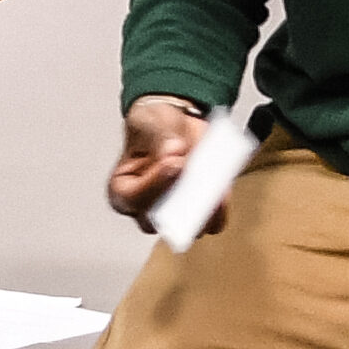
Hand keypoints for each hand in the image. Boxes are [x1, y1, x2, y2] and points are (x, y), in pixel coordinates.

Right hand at [105, 97, 214, 227]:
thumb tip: (174, 151)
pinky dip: (221, 207)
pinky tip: (225, 189)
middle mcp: (145, 210)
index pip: (134, 198)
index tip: (174, 163)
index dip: (154, 184)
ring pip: (192, 226)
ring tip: (216, 187)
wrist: (177, 128)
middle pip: (163, 221)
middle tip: (198, 181)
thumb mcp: (151, 122)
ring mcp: (174, 217)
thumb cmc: (154, 129)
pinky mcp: (199, 214)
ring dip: (206, 208)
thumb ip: (160, 137)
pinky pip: (213, 221)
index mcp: (122, 189)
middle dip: (182, 202)